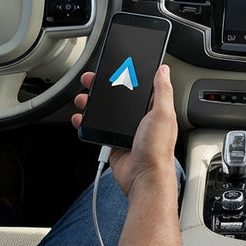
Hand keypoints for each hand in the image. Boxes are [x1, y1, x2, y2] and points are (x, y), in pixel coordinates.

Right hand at [72, 65, 178, 196]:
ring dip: (93, 103)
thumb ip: (163, 91)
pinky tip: (81, 118)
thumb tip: (163, 71)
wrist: (143, 179)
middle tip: (91, 81)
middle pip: (119, 97)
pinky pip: (98, 129)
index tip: (115, 67)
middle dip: (104, 88)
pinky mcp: (114, 142)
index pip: (140, 87)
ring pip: (106, 112)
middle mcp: (140, 119)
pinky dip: (87, 123)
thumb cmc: (158, 150)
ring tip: (83, 98)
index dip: (128, 75)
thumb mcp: (163, 114)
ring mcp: (126, 130)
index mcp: (155, 109)